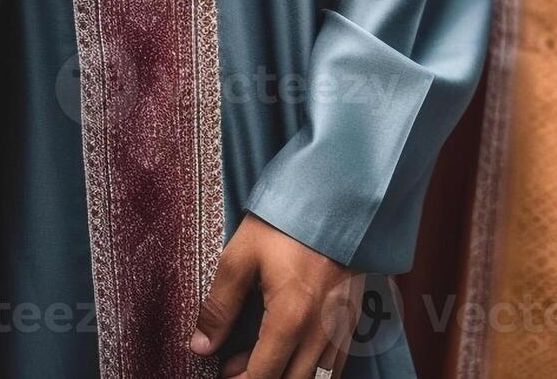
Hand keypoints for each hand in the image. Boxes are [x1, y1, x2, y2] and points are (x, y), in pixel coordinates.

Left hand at [191, 214, 363, 378]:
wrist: (341, 194)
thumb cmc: (290, 220)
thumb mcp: (242, 255)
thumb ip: (220, 305)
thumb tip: (201, 344)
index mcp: (292, 317)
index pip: (263, 376)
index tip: (222, 375)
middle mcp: (322, 330)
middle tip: (235, 367)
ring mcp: (343, 325)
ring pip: (318, 377)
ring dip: (288, 374)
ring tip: (262, 355)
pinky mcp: (355, 315)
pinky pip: (337, 360)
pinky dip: (312, 365)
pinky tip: (293, 345)